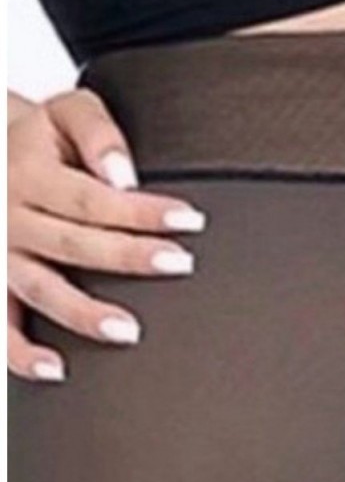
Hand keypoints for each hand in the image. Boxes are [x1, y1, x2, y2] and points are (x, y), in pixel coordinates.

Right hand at [8, 87, 206, 381]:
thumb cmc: (40, 137)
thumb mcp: (66, 112)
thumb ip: (97, 133)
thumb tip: (123, 176)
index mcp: (30, 173)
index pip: (93, 198)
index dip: (142, 211)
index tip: (188, 221)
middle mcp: (12, 217)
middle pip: (73, 243)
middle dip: (128, 256)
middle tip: (177, 263)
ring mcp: (1, 255)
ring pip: (40, 288)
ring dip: (83, 313)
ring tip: (127, 331)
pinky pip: (0, 324)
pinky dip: (20, 352)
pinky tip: (54, 369)